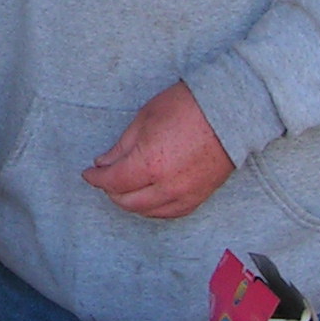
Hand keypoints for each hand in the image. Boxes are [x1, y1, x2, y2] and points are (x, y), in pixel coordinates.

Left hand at [82, 82, 233, 217]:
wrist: (230, 112)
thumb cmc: (187, 107)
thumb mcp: (145, 118)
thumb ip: (122, 146)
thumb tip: (103, 163)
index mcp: (149, 163)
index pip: (113, 181)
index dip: (96, 178)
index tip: (89, 173)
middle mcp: (165, 185)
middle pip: (127, 201)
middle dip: (111, 191)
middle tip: (106, 178)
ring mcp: (184, 194)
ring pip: (147, 211)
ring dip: (130, 201)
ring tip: (124, 186)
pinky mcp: (199, 197)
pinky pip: (169, 213)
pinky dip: (153, 208)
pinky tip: (147, 198)